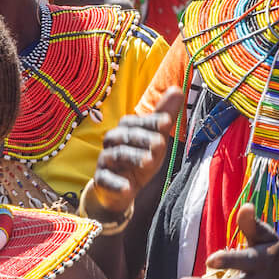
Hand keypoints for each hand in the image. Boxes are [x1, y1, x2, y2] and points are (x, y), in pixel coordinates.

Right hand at [83, 88, 183, 221]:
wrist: (120, 189)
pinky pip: (106, 180)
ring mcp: (105, 160)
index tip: (167, 122)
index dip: (152, 121)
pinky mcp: (101, 180)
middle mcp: (113, 141)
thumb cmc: (139, 158)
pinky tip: (128, 188)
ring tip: (149, 163)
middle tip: (160, 144)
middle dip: (143, 139)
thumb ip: (164, 116)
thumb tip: (178, 88)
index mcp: (126, 129)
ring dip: (133, 158)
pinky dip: (116, 184)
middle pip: (127, 136)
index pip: (137, 121)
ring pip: (117, 155)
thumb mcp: (155, 138)